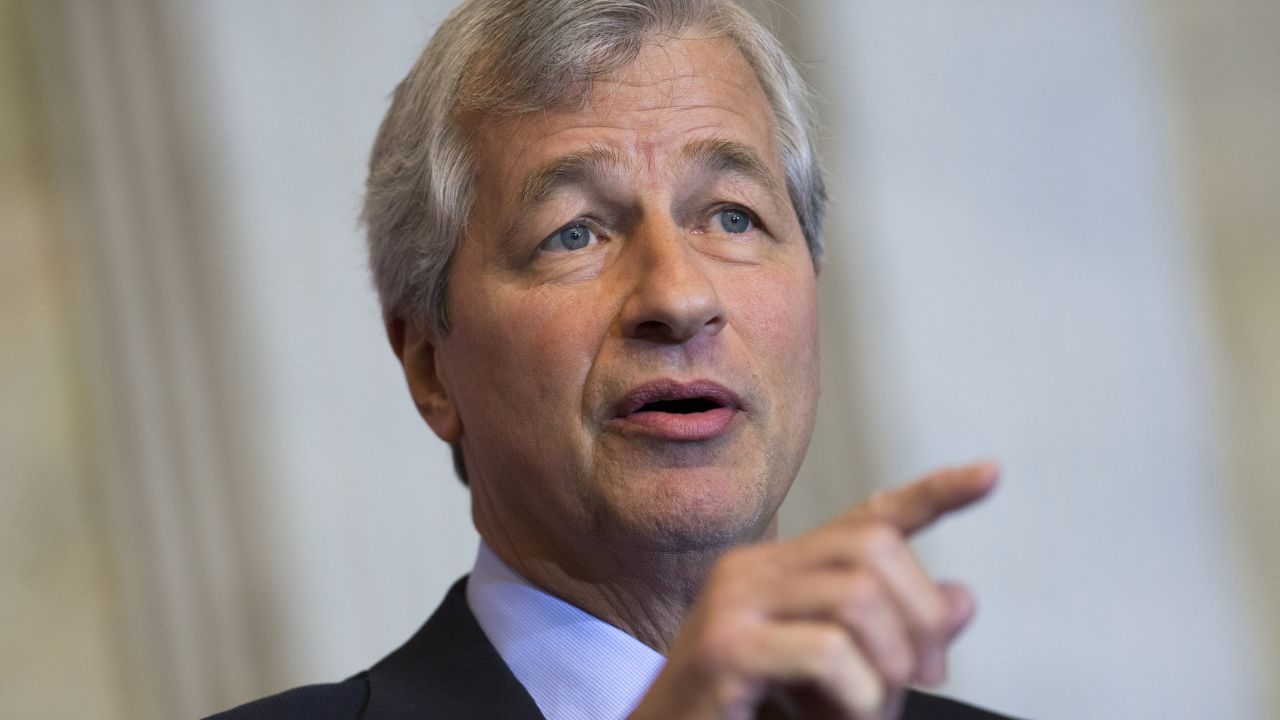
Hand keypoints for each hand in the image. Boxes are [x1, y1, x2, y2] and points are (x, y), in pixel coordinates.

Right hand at [627, 462, 998, 719]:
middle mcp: (752, 569)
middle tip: (920, 681)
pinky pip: (827, 649)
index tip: (990, 474)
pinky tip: (836, 717)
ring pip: (857, 596)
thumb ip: (896, 640)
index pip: (868, 517)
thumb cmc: (752, 719)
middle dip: (919, 618)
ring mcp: (732, 603)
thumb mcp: (843, 682)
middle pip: (874, 548)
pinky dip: (856, 695)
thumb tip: (964, 597)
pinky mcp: (723, 647)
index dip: (934, 494)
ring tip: (865, 713)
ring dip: (887, 669)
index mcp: (780, 569)